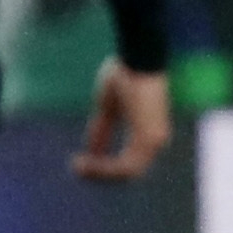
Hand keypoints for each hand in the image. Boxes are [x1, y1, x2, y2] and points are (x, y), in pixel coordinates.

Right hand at [73, 59, 173, 181]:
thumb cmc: (126, 74)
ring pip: (126, 172)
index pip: (129, 160)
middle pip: (128, 171)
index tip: (79, 161)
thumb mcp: (107, 107)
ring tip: (77, 167)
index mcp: (149, 132)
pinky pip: (125, 166)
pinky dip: (104, 167)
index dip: (104, 166)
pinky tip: (85, 162)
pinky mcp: (148, 139)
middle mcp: (156, 140)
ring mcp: (154, 141)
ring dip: (100, 172)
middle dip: (100, 173)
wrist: (138, 59)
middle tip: (76, 169)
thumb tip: (90, 149)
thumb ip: (101, 129)